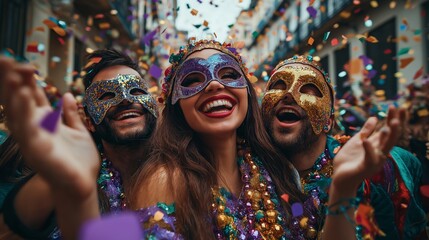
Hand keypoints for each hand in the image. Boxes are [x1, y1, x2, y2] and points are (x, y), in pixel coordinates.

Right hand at [0, 56, 99, 199]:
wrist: (82, 185)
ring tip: (11, 71)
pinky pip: (28, 126)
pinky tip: (24, 94)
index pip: (30, 96)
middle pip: (18, 100)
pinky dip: (25, 110)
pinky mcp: (37, 149)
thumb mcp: (78, 131)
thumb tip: (66, 95)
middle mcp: (34, 128)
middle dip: (11, 79)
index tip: (21, 60)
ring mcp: (32, 139)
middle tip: (4, 58)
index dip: (24, 79)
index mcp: (43, 122)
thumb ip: (70, 114)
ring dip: (14, 91)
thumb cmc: (79, 160)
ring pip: (18, 111)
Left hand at [331, 106, 404, 192]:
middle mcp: (379, 152)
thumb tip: (375, 118)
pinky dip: (368, 149)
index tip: (395, 106)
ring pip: (385, 147)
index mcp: (376, 145)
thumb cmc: (349, 160)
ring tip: (392, 122)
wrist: (340, 178)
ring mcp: (374, 161)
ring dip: (389, 135)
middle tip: (399, 109)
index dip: (392, 118)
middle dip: (396, 123)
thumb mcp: (357, 141)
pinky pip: (369, 158)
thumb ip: (366, 131)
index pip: (388, 130)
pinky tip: (366, 140)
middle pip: (391, 136)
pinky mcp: (365, 168)